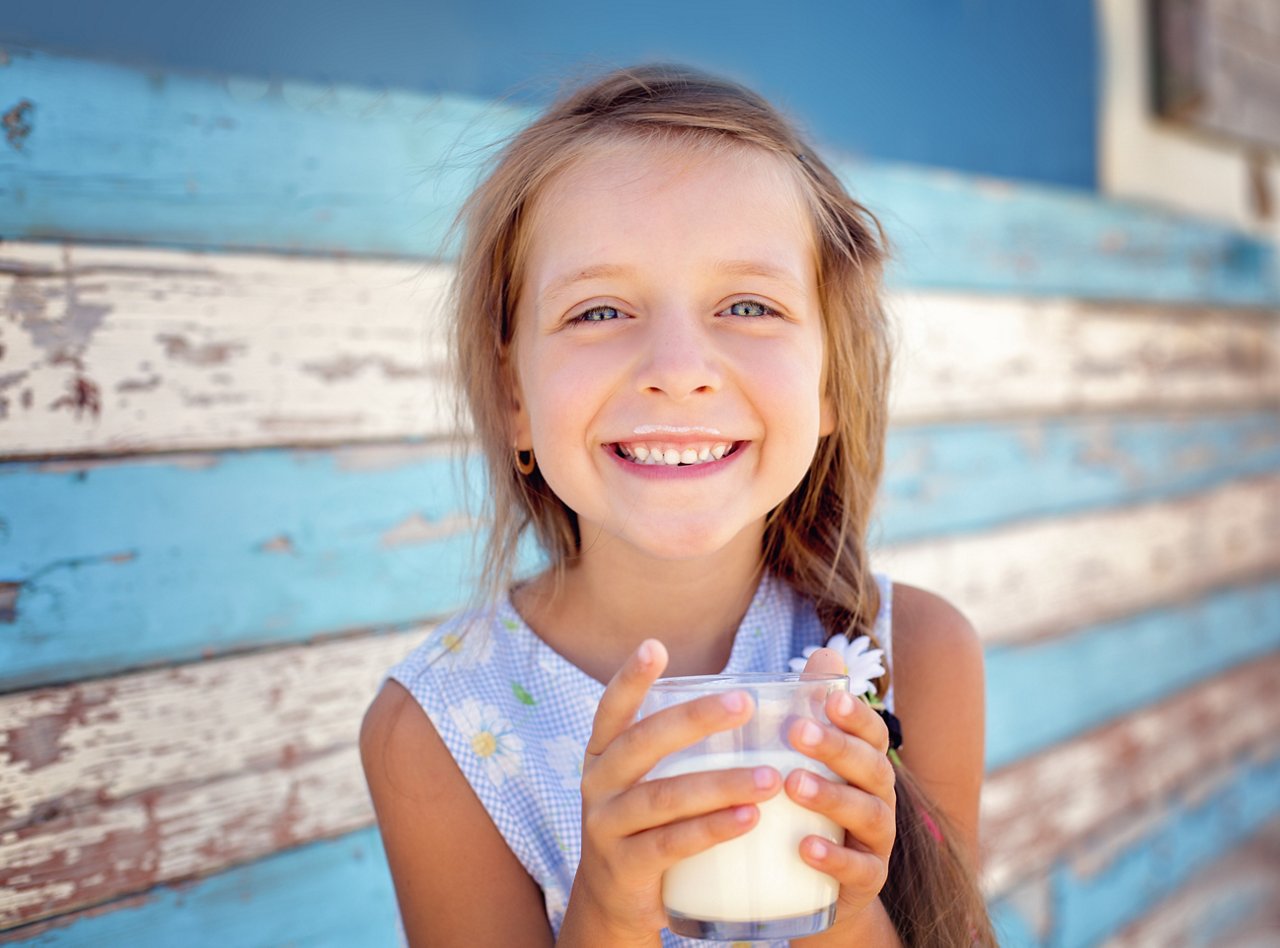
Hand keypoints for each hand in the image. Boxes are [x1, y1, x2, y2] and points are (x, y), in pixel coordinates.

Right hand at [558, 640, 783, 944]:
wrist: (614, 904)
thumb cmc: (650, 826)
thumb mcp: (650, 782)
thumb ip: (686, 747)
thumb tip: (757, 696)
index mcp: (604, 755)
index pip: (611, 709)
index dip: (630, 678)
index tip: (655, 646)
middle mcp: (598, 784)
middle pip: (643, 743)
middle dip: (695, 719)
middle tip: (745, 702)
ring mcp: (607, 827)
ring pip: (664, 796)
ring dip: (720, 783)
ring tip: (771, 777)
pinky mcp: (625, 868)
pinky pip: (672, 844)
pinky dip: (712, 829)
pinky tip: (749, 818)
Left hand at [788, 647, 896, 927]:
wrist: (815, 892)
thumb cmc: (808, 810)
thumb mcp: (807, 760)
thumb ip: (814, 709)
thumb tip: (823, 653)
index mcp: (866, 765)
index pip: (871, 733)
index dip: (855, 715)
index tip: (829, 697)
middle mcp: (879, 799)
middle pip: (871, 768)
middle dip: (837, 748)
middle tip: (797, 732)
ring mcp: (876, 843)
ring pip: (868, 815)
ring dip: (831, 797)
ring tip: (792, 784)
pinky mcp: (865, 884)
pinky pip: (860, 871)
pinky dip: (835, 859)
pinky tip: (805, 847)